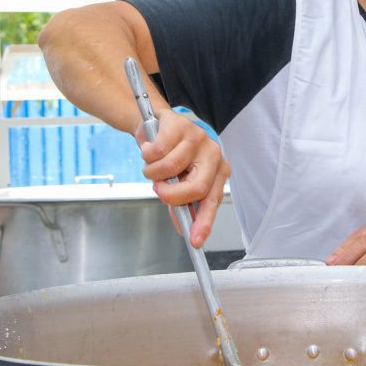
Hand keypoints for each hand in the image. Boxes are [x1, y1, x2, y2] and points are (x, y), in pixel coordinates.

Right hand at [135, 108, 230, 248]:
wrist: (156, 126)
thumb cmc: (170, 156)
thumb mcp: (178, 182)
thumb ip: (181, 203)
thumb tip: (183, 227)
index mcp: (218, 172)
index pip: (212, 200)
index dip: (204, 222)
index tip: (194, 240)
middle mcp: (214, 155)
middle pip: (196, 187)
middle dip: (171, 195)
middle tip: (159, 190)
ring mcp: (199, 138)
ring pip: (171, 169)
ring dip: (153, 173)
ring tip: (152, 166)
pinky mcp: (180, 125)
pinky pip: (157, 152)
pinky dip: (147, 155)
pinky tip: (149, 149)